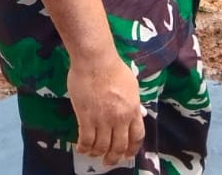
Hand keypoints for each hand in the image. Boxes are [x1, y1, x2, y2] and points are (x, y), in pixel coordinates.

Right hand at [65, 50, 144, 167]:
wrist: (95, 59)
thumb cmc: (112, 67)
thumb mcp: (131, 84)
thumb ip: (134, 102)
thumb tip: (140, 114)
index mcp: (133, 110)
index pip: (136, 137)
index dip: (132, 149)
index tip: (127, 155)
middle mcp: (120, 119)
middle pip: (119, 146)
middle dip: (113, 157)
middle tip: (108, 161)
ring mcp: (103, 119)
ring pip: (101, 146)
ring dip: (97, 153)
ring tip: (93, 154)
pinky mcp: (86, 117)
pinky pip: (86, 140)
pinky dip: (84, 147)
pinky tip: (81, 148)